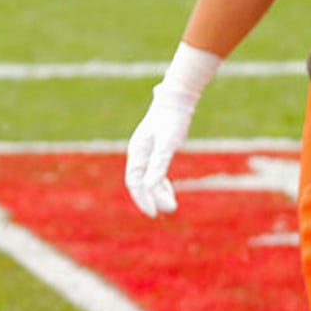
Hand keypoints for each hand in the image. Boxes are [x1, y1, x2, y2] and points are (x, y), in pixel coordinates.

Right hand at [125, 84, 196, 217]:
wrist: (176, 98)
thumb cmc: (171, 120)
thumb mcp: (167, 145)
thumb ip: (158, 166)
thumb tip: (149, 188)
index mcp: (137, 153)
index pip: (135, 182)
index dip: (142, 198)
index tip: (153, 213)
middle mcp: (138, 153)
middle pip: (139, 182)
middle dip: (150, 198)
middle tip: (166, 212)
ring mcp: (146, 151)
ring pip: (146, 178)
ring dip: (157, 192)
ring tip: (171, 205)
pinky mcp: (155, 149)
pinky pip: (154, 171)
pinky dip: (160, 183)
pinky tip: (169, 190)